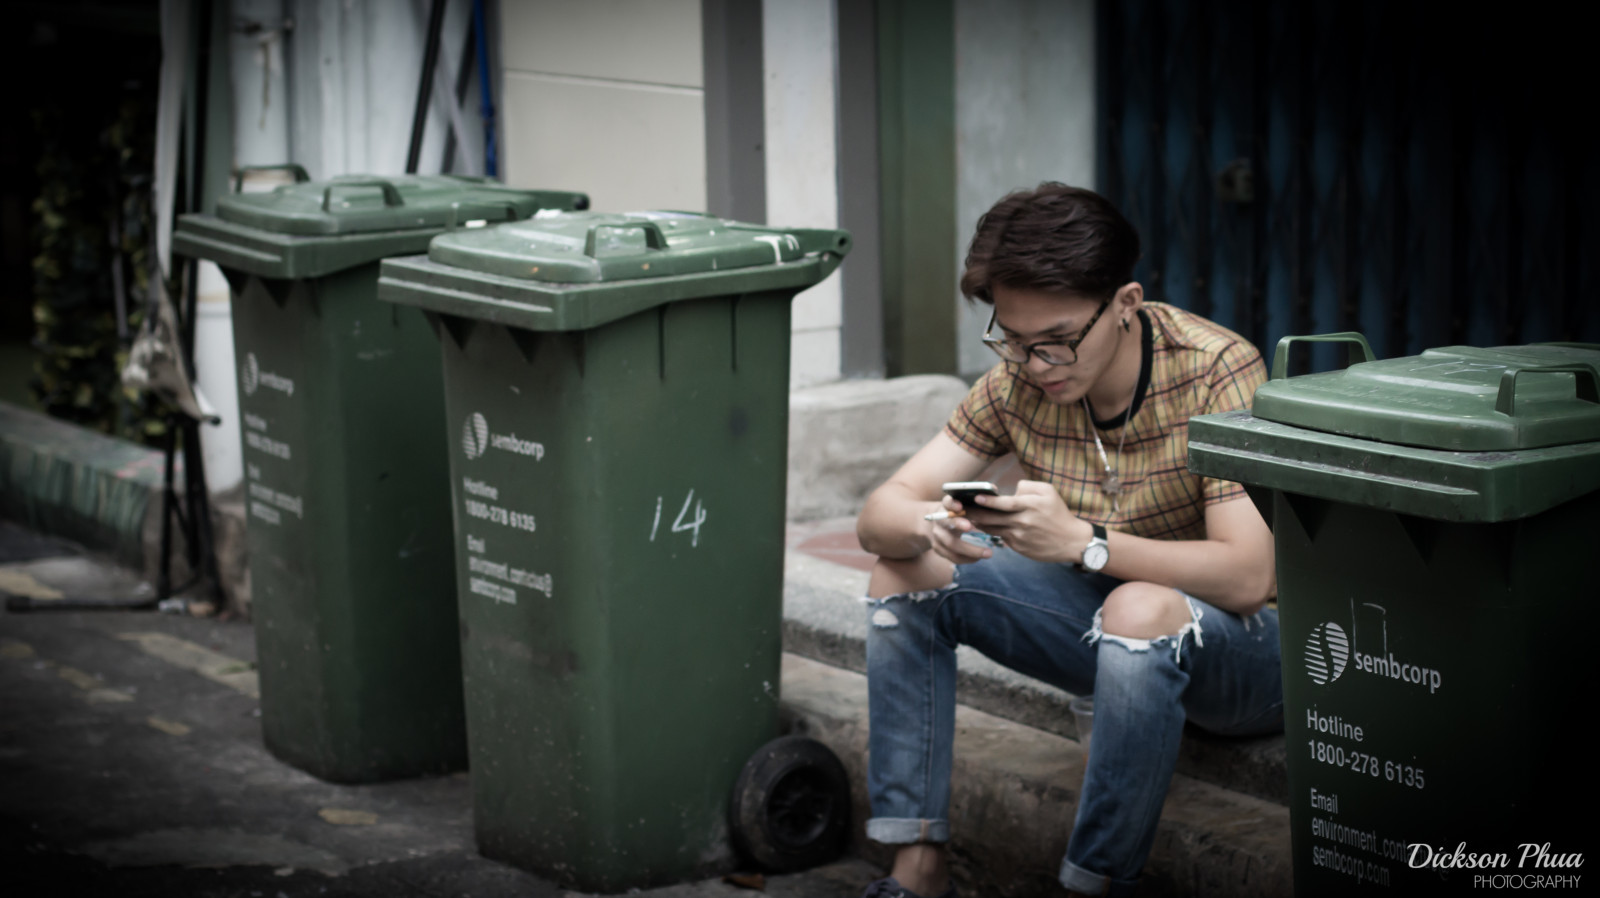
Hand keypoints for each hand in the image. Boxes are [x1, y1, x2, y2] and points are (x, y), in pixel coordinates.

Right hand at [922, 498, 994, 565]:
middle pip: (946, 524)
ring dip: (970, 550)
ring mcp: (937, 536)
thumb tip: (994, 488)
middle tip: (976, 530)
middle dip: (959, 526)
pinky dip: (967, 559)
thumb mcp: (963, 501)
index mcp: (945, 506)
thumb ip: (977, 495)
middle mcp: (938, 520)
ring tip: (989, 553)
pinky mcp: (938, 549)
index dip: (951, 504)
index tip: (960, 506)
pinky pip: (953, 557)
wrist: (935, 524)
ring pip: (951, 545)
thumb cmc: (959, 511)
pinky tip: (979, 558)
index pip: (946, 502)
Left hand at [962, 480, 1094, 564]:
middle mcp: (1023, 522)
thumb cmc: (1059, 513)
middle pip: (993, 518)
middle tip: (961, 509)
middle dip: (975, 513)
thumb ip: (1027, 486)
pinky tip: (984, 526)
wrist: (1072, 541)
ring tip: (967, 517)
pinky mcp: (1019, 548)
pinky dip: (992, 532)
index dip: (988, 501)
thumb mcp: (1049, 491)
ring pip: (993, 529)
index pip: (1005, 503)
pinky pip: (1001, 538)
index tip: (975, 497)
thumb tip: (1011, 490)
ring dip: (979, 524)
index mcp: (1030, 506)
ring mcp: (1020, 537)